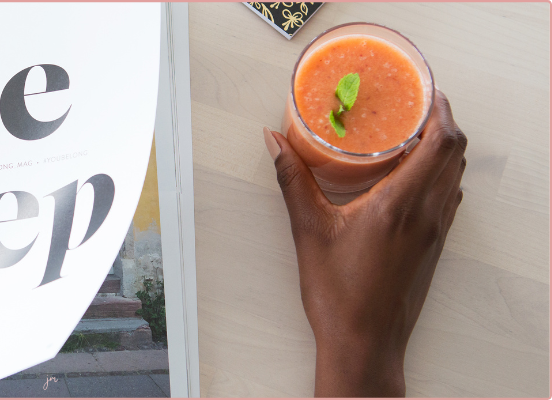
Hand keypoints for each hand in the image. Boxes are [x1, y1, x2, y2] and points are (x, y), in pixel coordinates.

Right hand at [264, 89, 465, 396]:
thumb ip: (293, 180)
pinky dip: (439, 175)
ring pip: (455, 175)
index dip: (441, 109)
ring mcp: (435, 232)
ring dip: (443, 149)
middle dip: (442, 121)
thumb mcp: (308, 230)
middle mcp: (427, 214)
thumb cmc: (338, 293)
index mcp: (400, 204)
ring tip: (411, 135)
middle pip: (456, 152)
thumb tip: (275, 143)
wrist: (364, 342)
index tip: (424, 90)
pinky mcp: (433, 246)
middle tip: (415, 105)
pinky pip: (448, 198)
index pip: (442, 143)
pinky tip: (408, 178)